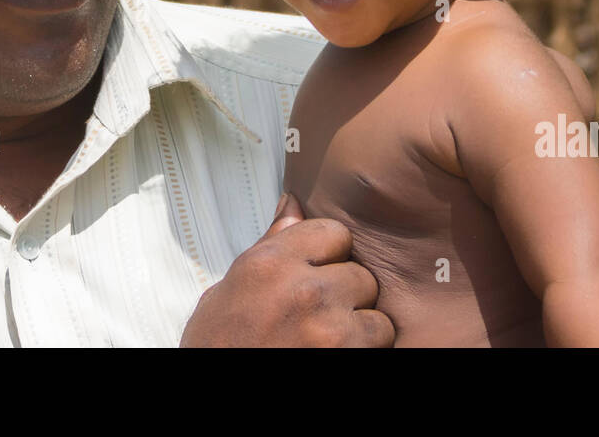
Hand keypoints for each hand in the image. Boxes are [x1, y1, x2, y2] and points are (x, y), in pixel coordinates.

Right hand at [179, 193, 394, 346]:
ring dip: (360, 326)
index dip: (330, 256)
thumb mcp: (232, 288)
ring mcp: (328, 329)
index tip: (317, 273)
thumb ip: (270, 245)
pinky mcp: (346, 356)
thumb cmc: (219, 345)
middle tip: (319, 315)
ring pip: (376, 312)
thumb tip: (292, 204)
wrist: (218, 394)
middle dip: (346, 294)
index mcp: (270, 264)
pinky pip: (380, 341)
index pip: (335, 233)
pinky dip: (365, 349)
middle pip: (360, 273)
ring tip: (328, 338)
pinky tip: (336, 352)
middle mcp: (303, 290)